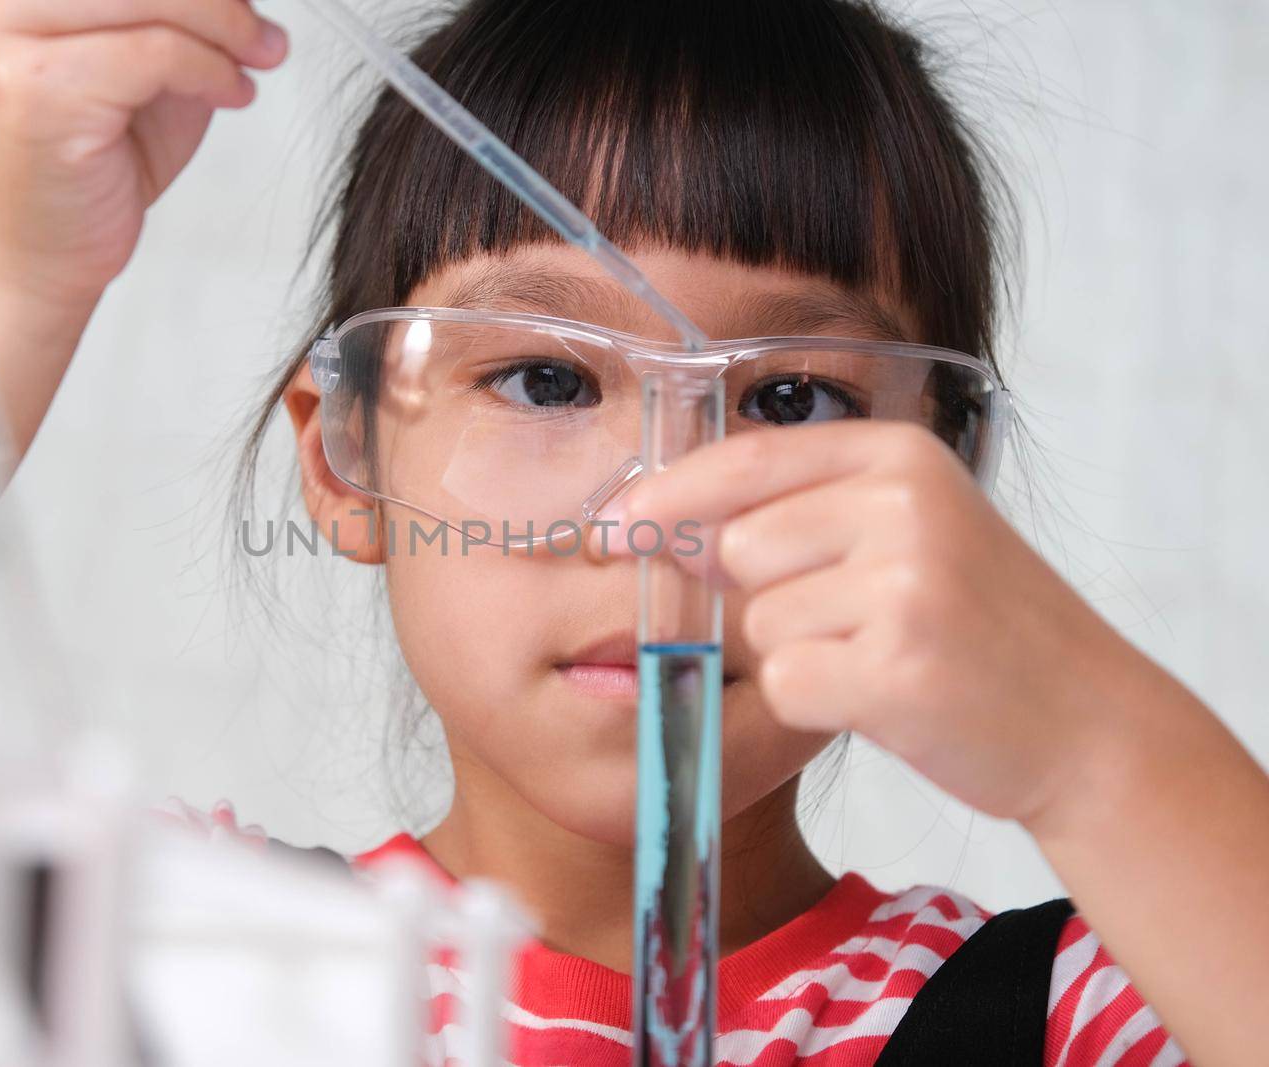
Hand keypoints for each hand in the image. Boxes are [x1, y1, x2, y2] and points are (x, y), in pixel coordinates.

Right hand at [0, 0, 288, 309]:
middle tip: (265, 36)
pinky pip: (155, 52)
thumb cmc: (87, 161)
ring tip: (256, 61)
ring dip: (224, 28)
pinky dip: (210, 70)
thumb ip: (174, 11)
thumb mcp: (141, 61)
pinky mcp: (33, 86)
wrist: (38, 254)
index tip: (241, 6)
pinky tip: (232, 94)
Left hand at [623, 421, 1200, 830]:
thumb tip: (664, 527)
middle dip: (768, 598)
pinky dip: (817, 702)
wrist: (1086, 720)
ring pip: (760, 623)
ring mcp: (905, 585)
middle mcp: (903, 505)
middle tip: (857, 622)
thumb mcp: (904, 535)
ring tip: (884, 657)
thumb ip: (795, 516)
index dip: (665, 497)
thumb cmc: (978, 627)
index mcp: (900, 455)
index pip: (743, 461)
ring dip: (801, 654)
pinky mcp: (898, 667)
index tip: (610, 530)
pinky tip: (885, 698)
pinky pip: (786, 683)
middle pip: (739, 549)